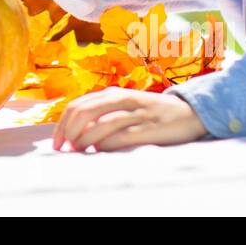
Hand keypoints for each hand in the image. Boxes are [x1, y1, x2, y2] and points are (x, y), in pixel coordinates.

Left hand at [52, 88, 207, 151]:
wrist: (189, 112)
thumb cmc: (150, 112)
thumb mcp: (124, 106)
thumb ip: (103, 113)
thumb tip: (75, 132)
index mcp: (112, 93)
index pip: (77, 105)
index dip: (62, 124)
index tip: (56, 143)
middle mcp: (121, 99)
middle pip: (84, 112)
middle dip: (68, 131)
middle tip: (64, 148)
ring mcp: (135, 113)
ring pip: (101, 123)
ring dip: (85, 138)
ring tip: (78, 150)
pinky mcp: (148, 128)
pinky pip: (122, 135)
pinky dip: (107, 143)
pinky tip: (99, 151)